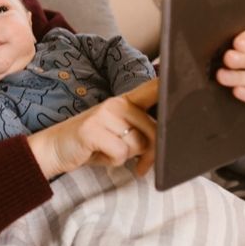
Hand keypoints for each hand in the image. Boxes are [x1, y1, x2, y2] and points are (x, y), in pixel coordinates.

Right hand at [26, 78, 158, 178]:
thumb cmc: (91, 143)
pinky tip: (98, 154)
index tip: (189, 79)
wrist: (54, 148)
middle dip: (150, 154)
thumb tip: (166, 141)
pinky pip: (121, 153)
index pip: (153, 89)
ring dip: (126, 157)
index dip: (171, 86)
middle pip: (154, 130)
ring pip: (138, 144)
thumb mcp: (118, 133)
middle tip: (140, 166)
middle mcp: (117, 103)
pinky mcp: (93, 129)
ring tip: (108, 151)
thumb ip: (140, 131)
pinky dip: (112, 161)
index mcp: (125, 102)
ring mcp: (104, 114)